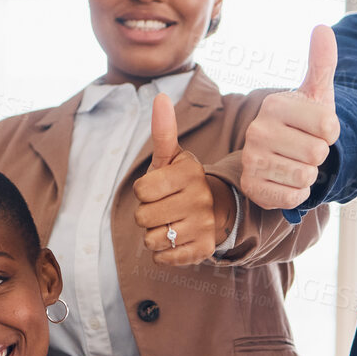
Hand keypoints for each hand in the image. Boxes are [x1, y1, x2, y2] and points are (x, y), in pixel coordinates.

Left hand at [133, 94, 235, 265]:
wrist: (215, 211)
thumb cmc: (181, 183)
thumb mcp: (172, 158)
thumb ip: (163, 131)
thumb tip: (160, 97)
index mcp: (189, 173)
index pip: (141, 190)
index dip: (144, 191)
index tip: (160, 188)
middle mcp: (200, 198)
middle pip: (142, 217)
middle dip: (147, 214)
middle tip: (165, 207)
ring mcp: (204, 226)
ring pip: (151, 239)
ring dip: (154, 233)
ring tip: (171, 222)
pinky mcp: (203, 250)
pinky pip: (162, 257)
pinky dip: (163, 252)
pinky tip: (176, 239)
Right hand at [238, 25, 338, 209]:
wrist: (278, 157)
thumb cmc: (303, 124)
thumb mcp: (316, 94)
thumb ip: (322, 63)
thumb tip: (322, 28)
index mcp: (275, 104)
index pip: (329, 127)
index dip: (331, 133)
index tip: (316, 130)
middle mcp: (257, 130)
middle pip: (318, 153)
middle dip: (318, 156)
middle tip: (304, 149)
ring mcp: (251, 159)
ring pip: (306, 177)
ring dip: (308, 175)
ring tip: (294, 163)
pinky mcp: (252, 186)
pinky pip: (293, 197)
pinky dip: (296, 194)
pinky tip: (285, 180)